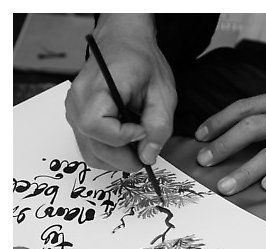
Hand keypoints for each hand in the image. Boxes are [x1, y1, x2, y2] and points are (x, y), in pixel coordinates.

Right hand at [65, 14, 176, 171]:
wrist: (124, 43)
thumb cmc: (142, 63)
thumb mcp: (162, 92)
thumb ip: (158, 125)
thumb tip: (148, 156)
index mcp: (98, 87)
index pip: (96, 125)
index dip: (122, 136)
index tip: (143, 130)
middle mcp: (78, 100)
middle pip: (93, 145)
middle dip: (124, 157)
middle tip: (146, 153)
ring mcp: (74, 110)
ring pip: (90, 151)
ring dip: (117, 159)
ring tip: (137, 148)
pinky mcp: (77, 118)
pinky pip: (89, 146)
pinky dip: (109, 154)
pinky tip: (126, 145)